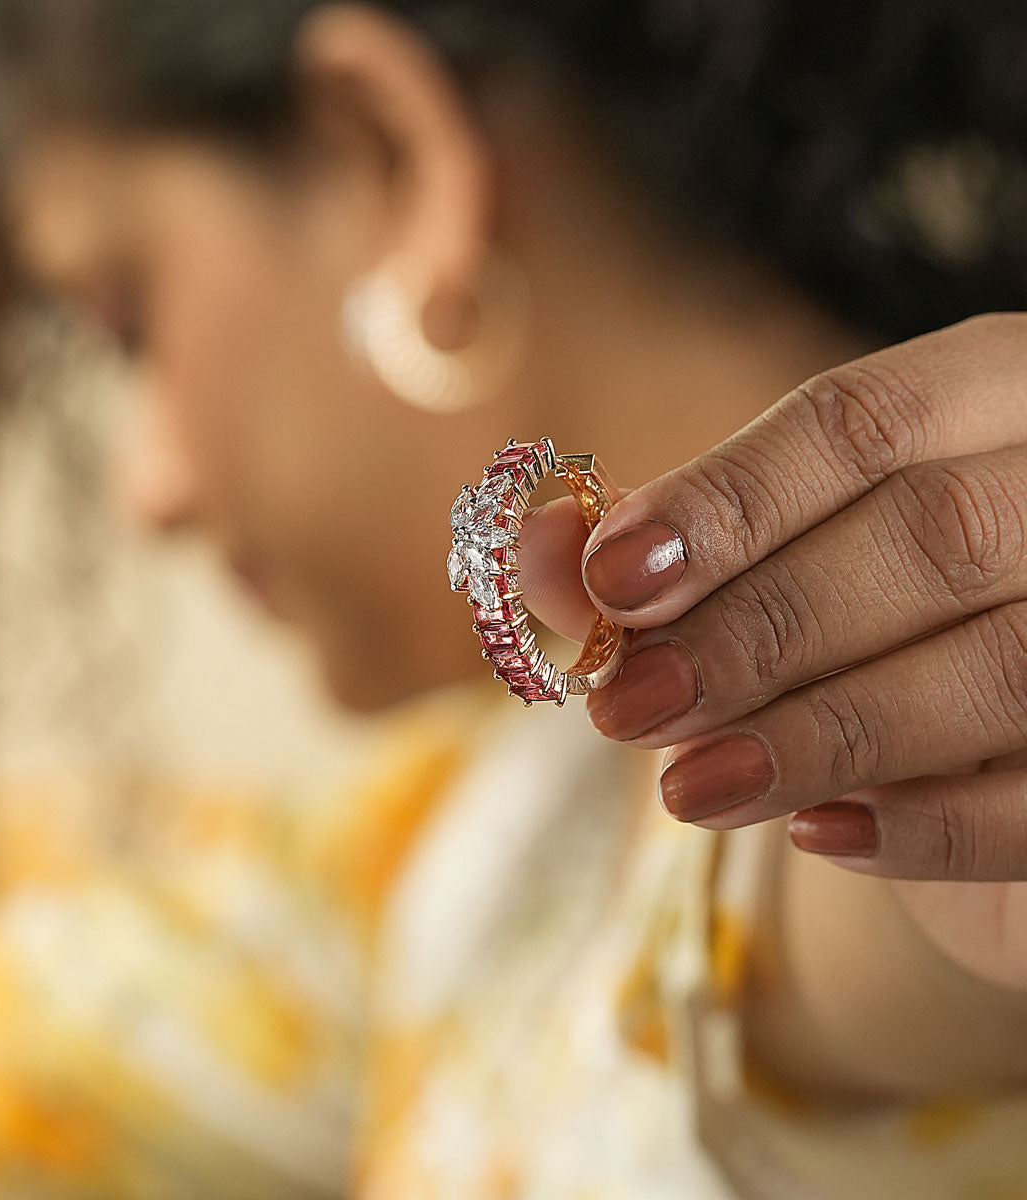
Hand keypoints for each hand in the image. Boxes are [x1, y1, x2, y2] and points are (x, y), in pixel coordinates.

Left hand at [522, 315, 1026, 887]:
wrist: (991, 751)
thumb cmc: (870, 629)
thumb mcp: (767, 570)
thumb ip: (660, 556)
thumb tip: (531, 548)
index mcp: (995, 396)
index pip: (864, 421)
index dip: (730, 500)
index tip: (610, 580)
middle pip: (933, 534)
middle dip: (757, 628)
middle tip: (625, 705)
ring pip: (999, 664)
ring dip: (816, 734)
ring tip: (687, 786)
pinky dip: (924, 827)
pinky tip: (817, 836)